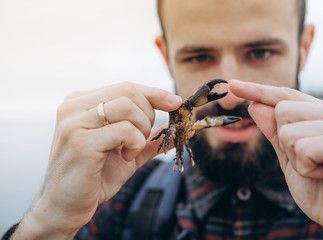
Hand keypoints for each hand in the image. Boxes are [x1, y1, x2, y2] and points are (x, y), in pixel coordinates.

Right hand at [12, 82, 181, 238]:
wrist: (66, 206)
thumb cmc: (96, 176)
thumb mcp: (129, 151)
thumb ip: (152, 137)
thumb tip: (186, 129)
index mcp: (81, 102)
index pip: (126, 87)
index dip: (154, 93)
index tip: (175, 102)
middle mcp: (73, 106)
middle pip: (129, 91)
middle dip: (148, 115)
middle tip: (141, 138)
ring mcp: (74, 122)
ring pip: (127, 106)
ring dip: (141, 130)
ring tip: (130, 150)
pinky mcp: (80, 141)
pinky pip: (125, 130)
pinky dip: (135, 144)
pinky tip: (124, 157)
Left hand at [229, 79, 322, 239]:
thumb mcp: (291, 160)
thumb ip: (275, 133)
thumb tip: (255, 105)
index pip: (288, 96)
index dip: (259, 90)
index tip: (234, 85)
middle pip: (283, 110)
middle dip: (286, 144)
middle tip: (313, 164)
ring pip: (289, 130)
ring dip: (297, 159)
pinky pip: (303, 148)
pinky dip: (307, 168)